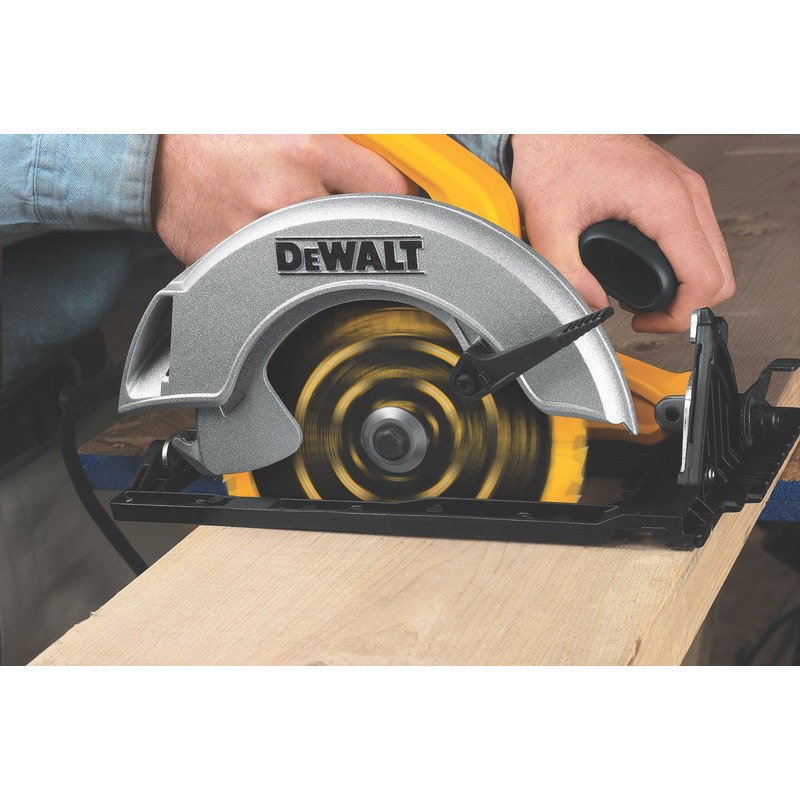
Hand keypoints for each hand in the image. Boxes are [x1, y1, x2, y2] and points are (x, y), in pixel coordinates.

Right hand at [152, 135, 416, 264]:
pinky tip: (267, 241)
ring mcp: (261, 235)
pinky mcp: (238, 264)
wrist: (159, 156)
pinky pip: (281, 274)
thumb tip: (391, 153)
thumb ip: (341, 138)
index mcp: (306, 148)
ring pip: (323, 256)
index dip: (399, 195)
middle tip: (346, 217)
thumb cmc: (222, 133)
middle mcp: (286, 194)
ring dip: (321, 247)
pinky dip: (282, 263)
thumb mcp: (287, 118)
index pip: (389, 185)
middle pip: (360, 228)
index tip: (400, 202)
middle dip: (359, 225)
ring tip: (298, 224)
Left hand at [509, 135, 734, 331]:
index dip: (679, 314)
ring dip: (686, 285)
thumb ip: (569, 274)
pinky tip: (651, 270)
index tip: (648, 322)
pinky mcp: (676, 189)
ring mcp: (686, 188)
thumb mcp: (549, 224)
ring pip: (714, 255)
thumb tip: (594, 306)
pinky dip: (682, 263)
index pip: (704, 277)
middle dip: (685, 305)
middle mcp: (685, 192)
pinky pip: (698, 237)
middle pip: (720, 272)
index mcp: (663, 200)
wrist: (555, 124)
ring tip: (647, 297)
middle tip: (647, 316)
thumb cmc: (555, 155)